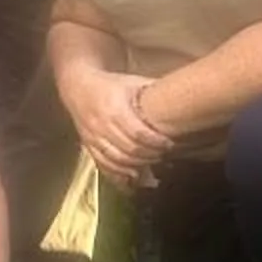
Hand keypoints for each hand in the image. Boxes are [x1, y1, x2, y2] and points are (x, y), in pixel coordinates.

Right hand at [59, 63, 170, 186]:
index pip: (138, 133)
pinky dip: (119, 175)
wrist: (77, 86)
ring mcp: (93, 137)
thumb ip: (154, 92)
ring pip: (117, 160)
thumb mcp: (133, 83)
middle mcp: (101, 124)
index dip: (156, 142)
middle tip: (165, 155)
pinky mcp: (88, 146)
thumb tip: (184, 98)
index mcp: (114, 108)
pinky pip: (104, 165)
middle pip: (129, 149)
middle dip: (150, 155)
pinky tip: (133, 178)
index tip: (170, 144)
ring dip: (137, 167)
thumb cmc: (111, 85)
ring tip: (152, 166)